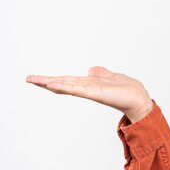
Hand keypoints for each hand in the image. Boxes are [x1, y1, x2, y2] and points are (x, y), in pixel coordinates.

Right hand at [26, 66, 152, 122]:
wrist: (139, 99)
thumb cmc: (128, 90)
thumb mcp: (112, 76)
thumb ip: (101, 73)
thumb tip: (91, 69)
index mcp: (90, 83)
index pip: (68, 80)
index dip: (54, 78)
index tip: (39, 78)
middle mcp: (88, 87)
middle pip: (64, 82)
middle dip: (46, 81)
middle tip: (29, 79)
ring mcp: (90, 91)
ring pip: (68, 85)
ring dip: (52, 83)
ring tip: (37, 80)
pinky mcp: (95, 93)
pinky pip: (78, 89)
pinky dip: (66, 87)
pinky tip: (54, 85)